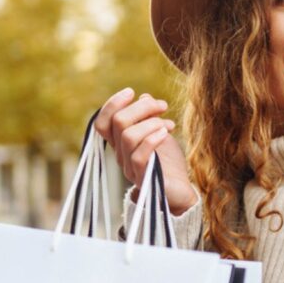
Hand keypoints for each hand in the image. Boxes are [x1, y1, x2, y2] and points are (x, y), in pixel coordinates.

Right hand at [94, 88, 197, 215]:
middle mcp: (120, 155)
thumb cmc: (168, 162)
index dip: (112, 104)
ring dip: (151, 123)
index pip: (103, 122)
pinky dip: (153, 139)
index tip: (131, 92)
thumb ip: (148, 117)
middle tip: (162, 105)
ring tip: (168, 124)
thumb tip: (144, 97)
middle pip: (119, 123)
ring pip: (128, 137)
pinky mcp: (144, 178)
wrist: (181, 190)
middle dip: (142, 108)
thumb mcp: (158, 133)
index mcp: (120, 144)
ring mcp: (130, 168)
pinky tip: (167, 133)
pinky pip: (139, 156)